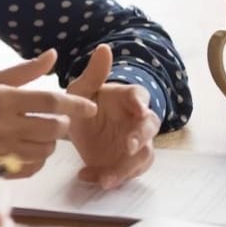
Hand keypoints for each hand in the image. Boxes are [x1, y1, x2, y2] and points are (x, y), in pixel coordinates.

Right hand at [0, 49, 96, 176]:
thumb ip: (23, 71)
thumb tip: (53, 56)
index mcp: (2, 98)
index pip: (50, 102)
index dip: (75, 104)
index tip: (90, 107)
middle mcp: (3, 124)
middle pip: (54, 129)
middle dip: (61, 125)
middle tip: (55, 120)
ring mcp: (0, 148)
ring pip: (46, 151)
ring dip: (50, 143)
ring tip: (39, 134)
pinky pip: (32, 168)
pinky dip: (37, 160)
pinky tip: (27, 149)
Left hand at [67, 44, 160, 188]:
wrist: (76, 126)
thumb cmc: (83, 102)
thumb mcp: (81, 88)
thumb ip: (94, 73)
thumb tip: (104, 47)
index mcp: (128, 98)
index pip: (140, 96)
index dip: (140, 102)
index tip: (137, 107)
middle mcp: (137, 121)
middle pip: (149, 128)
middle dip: (141, 137)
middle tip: (128, 146)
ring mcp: (134, 144)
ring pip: (142, 156)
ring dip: (127, 168)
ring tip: (106, 178)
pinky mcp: (126, 162)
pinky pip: (126, 172)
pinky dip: (110, 177)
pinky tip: (88, 177)